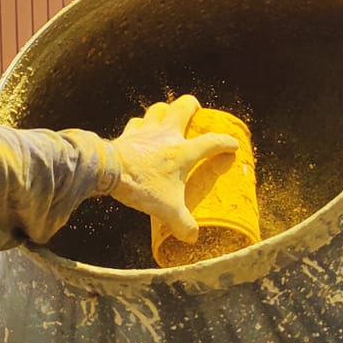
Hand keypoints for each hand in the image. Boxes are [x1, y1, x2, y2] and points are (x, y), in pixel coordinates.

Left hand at [108, 96, 241, 241]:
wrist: (109, 171)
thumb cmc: (143, 186)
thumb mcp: (167, 209)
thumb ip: (182, 223)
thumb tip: (193, 237)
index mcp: (184, 151)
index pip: (212, 142)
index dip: (225, 142)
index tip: (232, 145)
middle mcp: (167, 135)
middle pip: (183, 106)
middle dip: (192, 106)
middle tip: (195, 113)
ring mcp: (146, 131)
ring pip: (158, 109)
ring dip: (165, 111)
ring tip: (168, 118)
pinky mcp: (128, 134)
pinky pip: (136, 122)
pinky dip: (141, 125)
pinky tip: (141, 132)